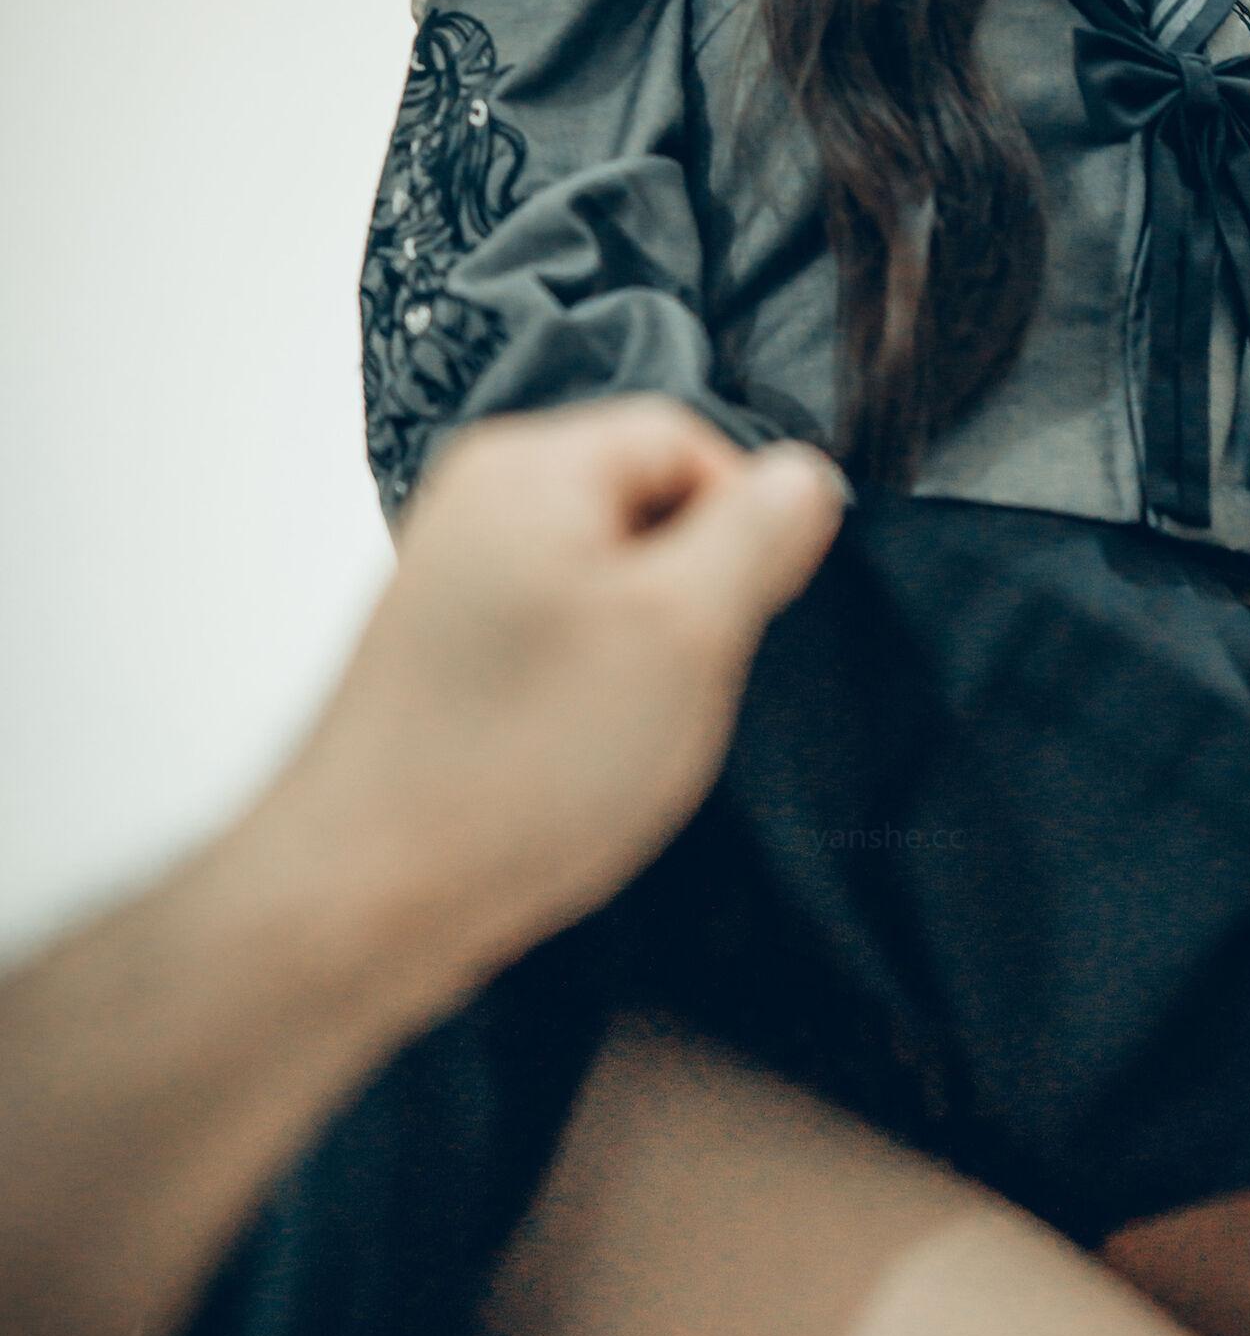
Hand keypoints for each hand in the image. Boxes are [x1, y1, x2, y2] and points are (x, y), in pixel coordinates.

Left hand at [260, 395, 848, 992]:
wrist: (362, 897)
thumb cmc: (515, 766)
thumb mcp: (682, 635)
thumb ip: (755, 535)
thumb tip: (801, 476)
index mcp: (531, 466)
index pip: (688, 438)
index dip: (743, 523)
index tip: (746, 616)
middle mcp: (481, 500)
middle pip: (647, 503)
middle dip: (693, 592)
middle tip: (684, 682)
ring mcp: (456, 575)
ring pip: (609, 577)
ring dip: (646, 649)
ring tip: (625, 731)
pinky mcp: (446, 649)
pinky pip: (559, 633)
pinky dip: (591, 686)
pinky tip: (581, 756)